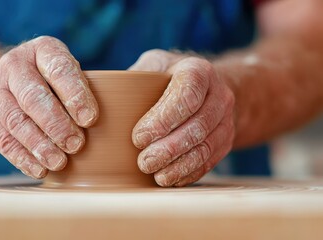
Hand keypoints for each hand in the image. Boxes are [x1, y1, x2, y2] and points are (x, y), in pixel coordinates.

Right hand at [0, 36, 98, 178]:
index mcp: (41, 50)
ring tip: (59, 162)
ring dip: (39, 145)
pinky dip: (21, 157)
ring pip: (15, 120)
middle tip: (76, 145)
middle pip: (33, 97)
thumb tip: (106, 126)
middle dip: (56, 124)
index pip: (58, 68)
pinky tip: (39, 168)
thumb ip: (79, 88)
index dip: (75, 94)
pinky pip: (1, 139)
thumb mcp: (61, 71)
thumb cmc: (43, 81)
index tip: (90, 119)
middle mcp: (13, 66)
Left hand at [129, 50, 234, 186]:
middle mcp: (218, 94)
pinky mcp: (226, 140)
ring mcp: (226, 119)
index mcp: (198, 71)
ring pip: (206, 147)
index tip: (138, 137)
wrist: (208, 88)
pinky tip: (171, 178)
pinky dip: (189, 172)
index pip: (186, 95)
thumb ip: (134, 78)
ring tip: (157, 176)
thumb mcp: (153, 66)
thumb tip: (99, 99)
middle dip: (169, 148)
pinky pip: (210, 160)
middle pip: (198, 125)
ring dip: (179, 165)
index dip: (163, 119)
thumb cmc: (170, 76)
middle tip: (144, 162)